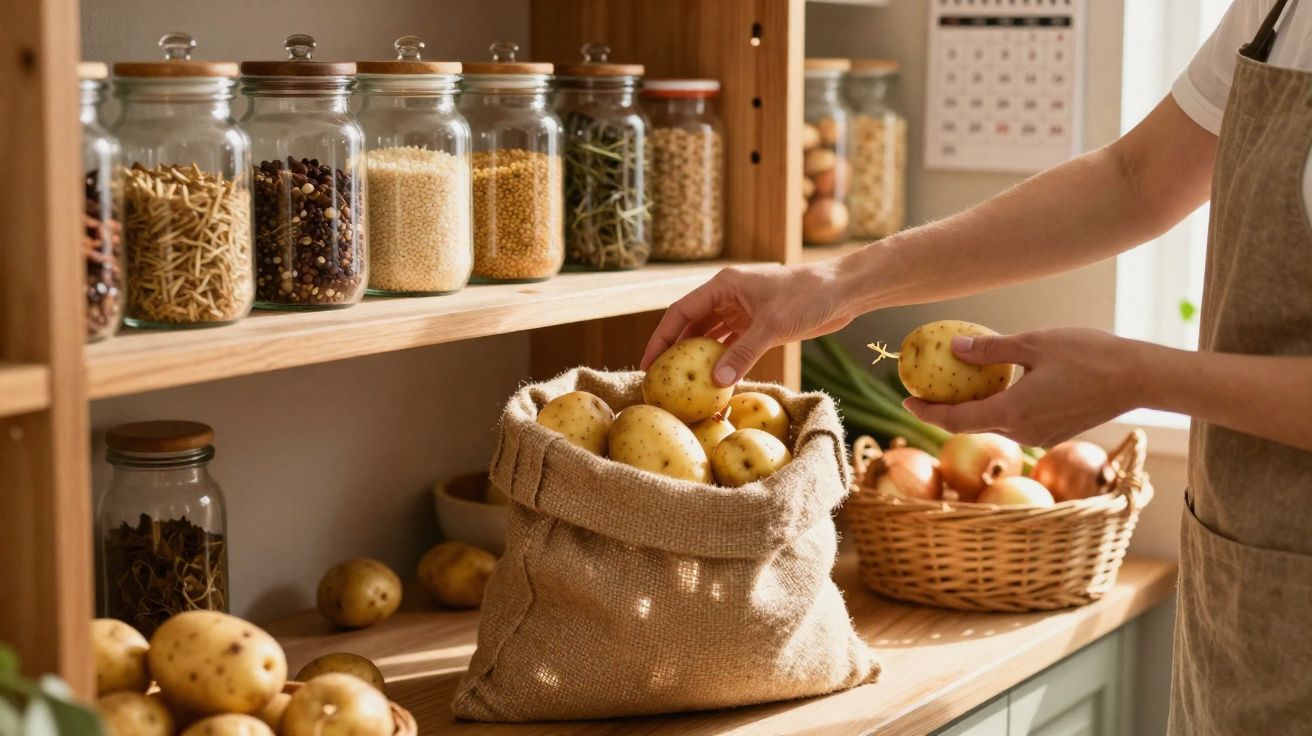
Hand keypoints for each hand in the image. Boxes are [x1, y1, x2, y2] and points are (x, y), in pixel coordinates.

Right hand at [641, 261, 853, 384]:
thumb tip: (715, 382)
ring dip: (697, 358)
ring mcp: (742, 311)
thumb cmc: (808, 296)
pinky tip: (712, 381)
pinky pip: (731, 346)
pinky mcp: (758, 326)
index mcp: (723, 285)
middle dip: (674, 350)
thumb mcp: (772, 326)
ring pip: (710, 337)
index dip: (661, 338)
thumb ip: (742, 354)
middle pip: (691, 325)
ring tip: (681, 384)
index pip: (681, 312)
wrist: (842, 292)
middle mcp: (728, 296)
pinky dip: (722, 362)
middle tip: (660, 379)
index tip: (648, 363)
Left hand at [903, 328, 1142, 445]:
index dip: (925, 413)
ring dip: (972, 408)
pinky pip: (1015, 422)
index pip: (955, 421)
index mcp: (1012, 412)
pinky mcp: (1054, 432)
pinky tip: (996, 387)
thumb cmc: (1089, 354)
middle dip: (944, 410)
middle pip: (970, 426)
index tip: (905, 400)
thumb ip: (990, 350)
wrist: (1138, 378)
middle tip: (924, 390)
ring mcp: (1040, 436)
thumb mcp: (1033, 343)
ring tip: (956, 385)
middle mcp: (1023, 432)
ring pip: (994, 424)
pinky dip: (998, 408)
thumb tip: (952, 349)